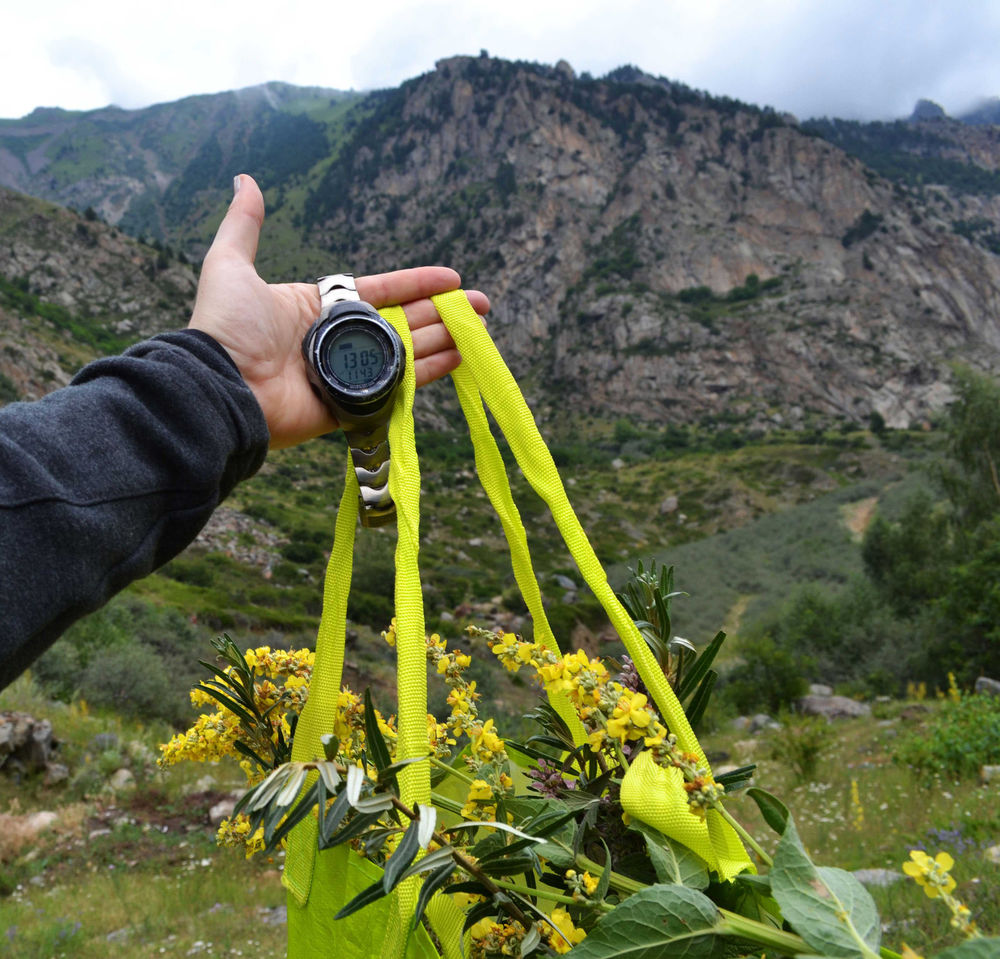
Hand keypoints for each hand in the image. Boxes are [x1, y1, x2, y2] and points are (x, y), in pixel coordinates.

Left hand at [188, 174, 489, 448]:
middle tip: (482, 307)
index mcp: (319, 308)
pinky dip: (430, 374)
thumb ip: (244, 225)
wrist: (220, 386)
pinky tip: (459, 359)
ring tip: (479, 331)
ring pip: (408, 353)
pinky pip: (399, 388)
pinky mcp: (351, 405)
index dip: (416, 283)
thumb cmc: (226, 327)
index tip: (451, 278)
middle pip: (404, 322)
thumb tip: (245, 180)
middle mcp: (338, 340)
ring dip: (445, 340)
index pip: (380, 292)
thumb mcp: (230, 265)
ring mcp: (347, 374)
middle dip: (443, 313)